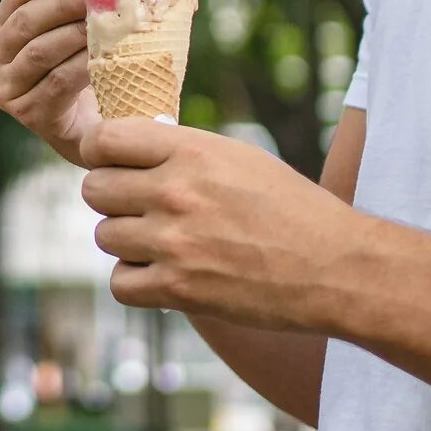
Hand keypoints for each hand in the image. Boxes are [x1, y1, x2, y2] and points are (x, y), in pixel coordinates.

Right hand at [0, 0, 98, 163]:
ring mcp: (6, 85)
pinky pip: (55, 82)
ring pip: (39, 51)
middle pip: (27, 19)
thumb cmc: (90, 68)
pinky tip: (105, 60)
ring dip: (76, 35)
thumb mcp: (79, 29)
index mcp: (6, 22)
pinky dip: (82, 67)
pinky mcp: (25, 111)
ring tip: (109, 27)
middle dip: (66, 5)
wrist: (94, 128)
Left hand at [79, 118, 375, 329]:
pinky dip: (137, 283)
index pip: (103, 140)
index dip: (101, 154)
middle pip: (95, 190)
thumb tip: (129, 150)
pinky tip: (164, 276)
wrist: (336, 267)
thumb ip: (182, 151)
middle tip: (142, 209)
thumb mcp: (240, 159)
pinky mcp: (178, 290)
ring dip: (127, 243)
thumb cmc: (292, 209)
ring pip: (105, 236)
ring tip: (163, 244)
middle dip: (113, 199)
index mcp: (191, 151)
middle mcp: (176, 192)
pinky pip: (120, 283)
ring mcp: (174, 242)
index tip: (113, 164)